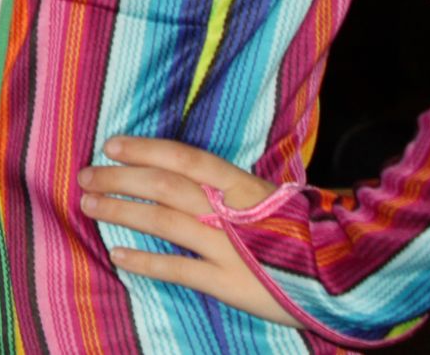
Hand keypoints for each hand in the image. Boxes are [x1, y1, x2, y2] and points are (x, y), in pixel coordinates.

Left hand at [78, 136, 299, 327]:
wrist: (344, 280)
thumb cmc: (297, 233)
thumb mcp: (265, 198)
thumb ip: (224, 187)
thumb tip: (173, 171)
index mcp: (243, 186)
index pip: (186, 157)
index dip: (145, 149)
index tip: (111, 145)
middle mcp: (232, 212)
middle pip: (165, 186)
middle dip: (120, 179)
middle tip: (86, 176)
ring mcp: (231, 249)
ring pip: (164, 222)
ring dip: (121, 211)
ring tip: (89, 206)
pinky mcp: (231, 285)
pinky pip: (180, 270)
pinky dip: (145, 262)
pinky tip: (117, 255)